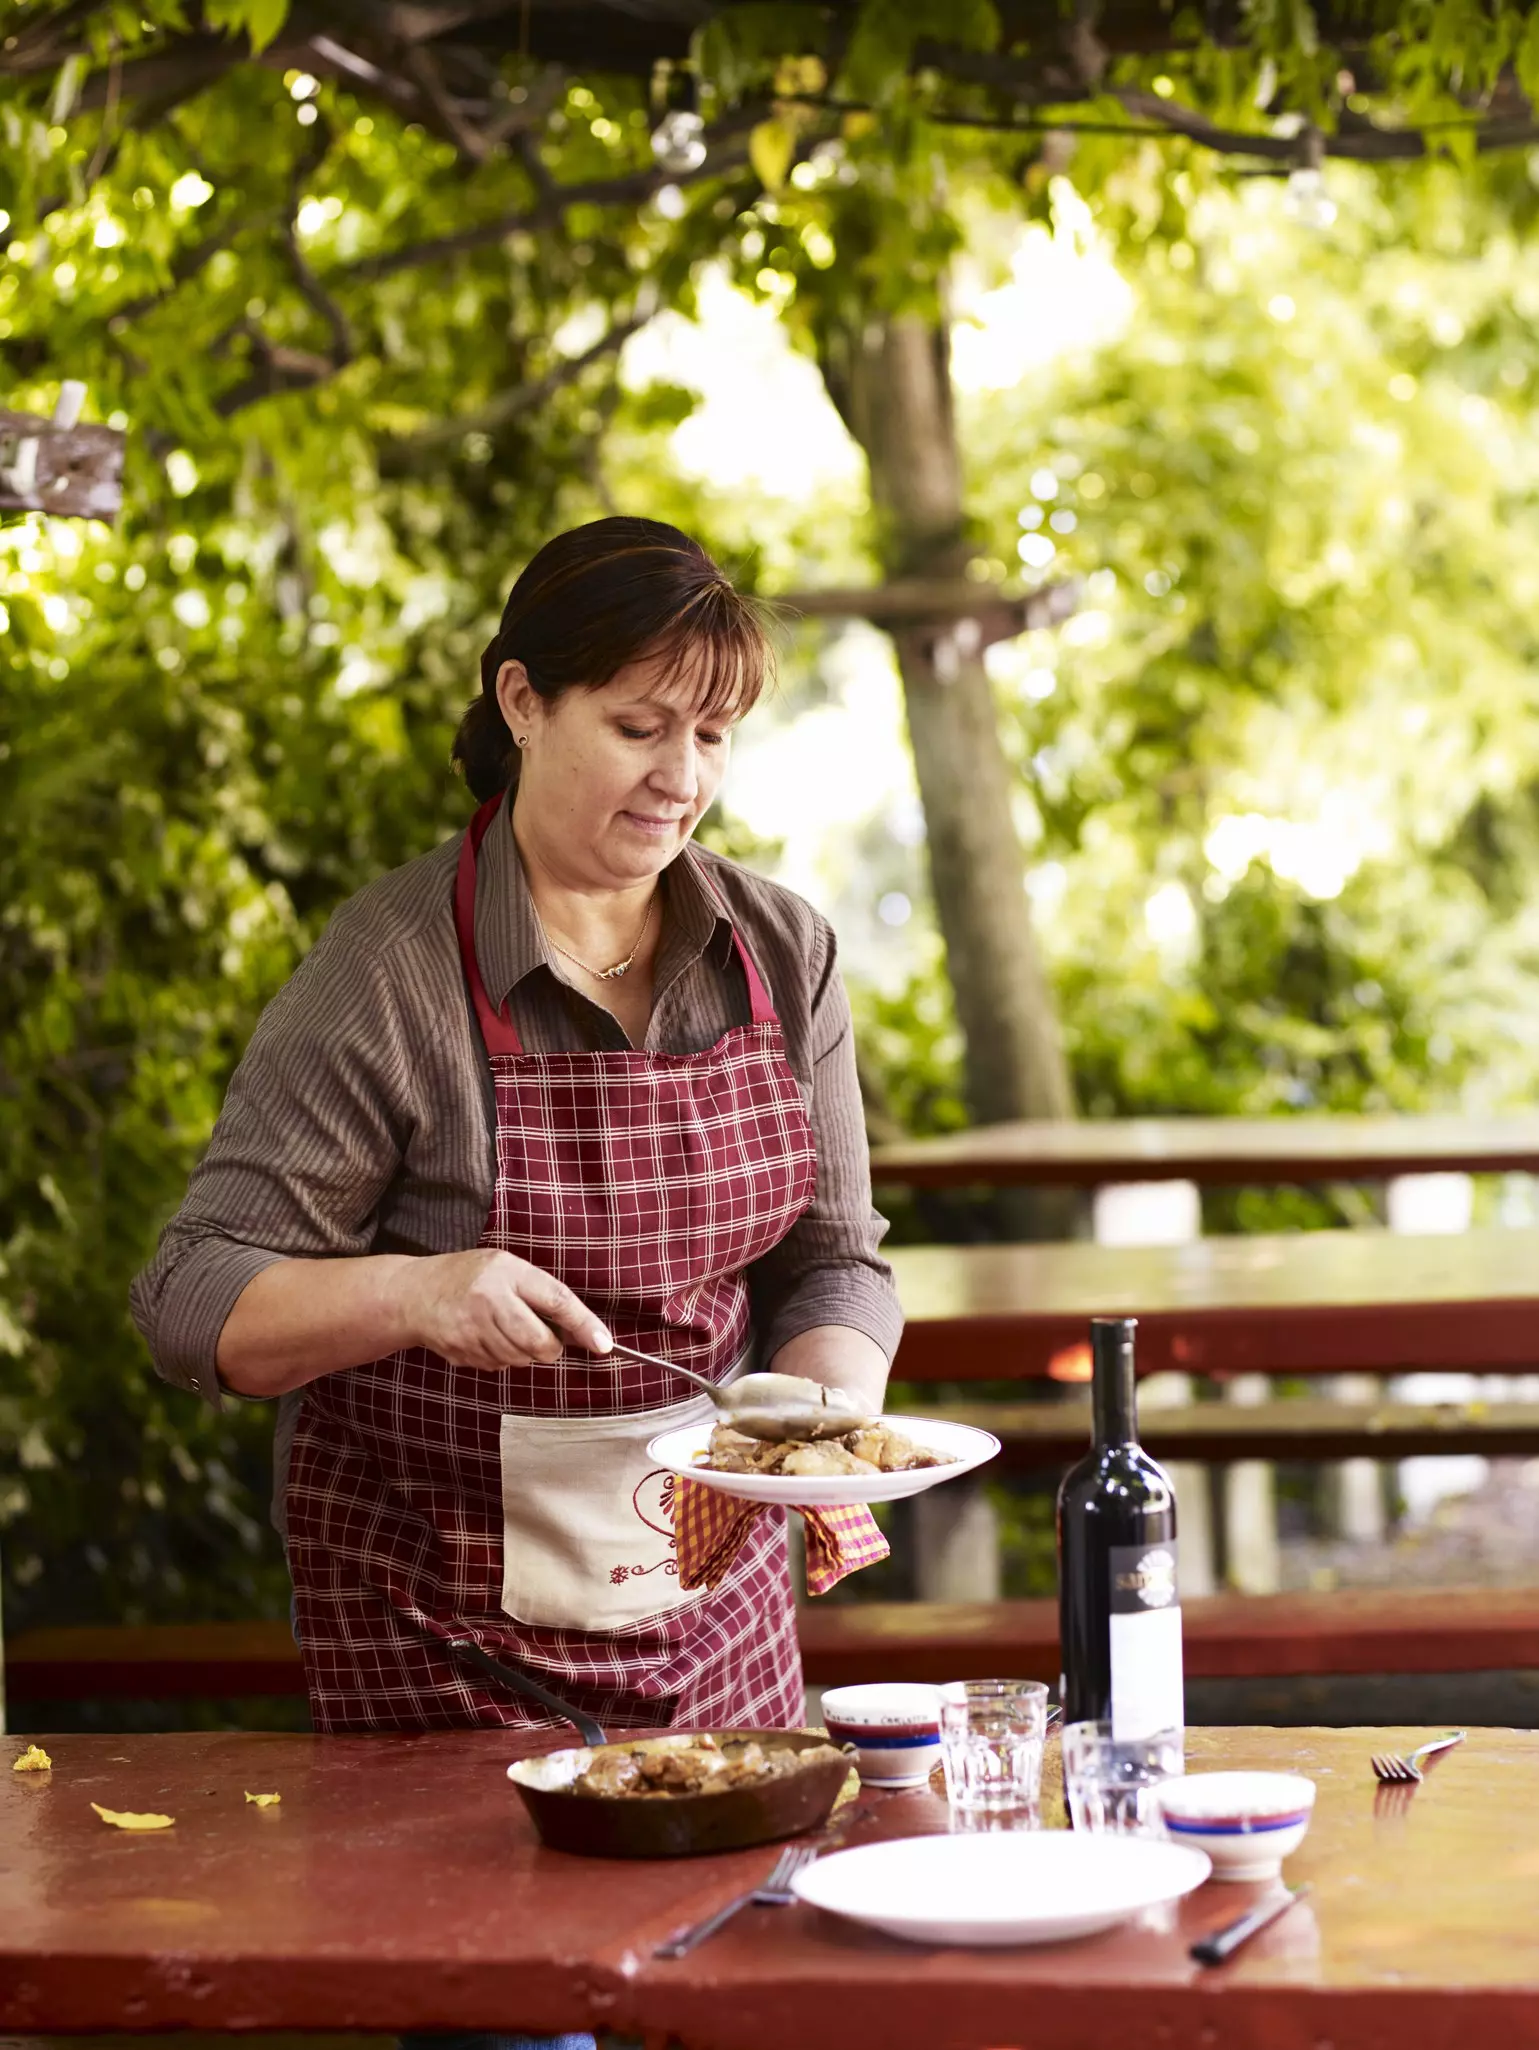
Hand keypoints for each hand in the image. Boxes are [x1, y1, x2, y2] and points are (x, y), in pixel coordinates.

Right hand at [393, 1249, 611, 1369]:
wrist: (414, 1294)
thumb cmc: (470, 1276)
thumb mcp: (506, 1267)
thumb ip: (540, 1293)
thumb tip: (581, 1330)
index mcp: (506, 1273)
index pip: (556, 1300)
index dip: (583, 1325)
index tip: (604, 1344)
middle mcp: (489, 1301)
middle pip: (539, 1343)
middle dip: (550, 1348)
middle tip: (544, 1338)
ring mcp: (472, 1330)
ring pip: (521, 1359)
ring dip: (524, 1352)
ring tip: (506, 1328)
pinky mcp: (462, 1352)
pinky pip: (499, 1366)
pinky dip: (502, 1357)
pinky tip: (486, 1337)